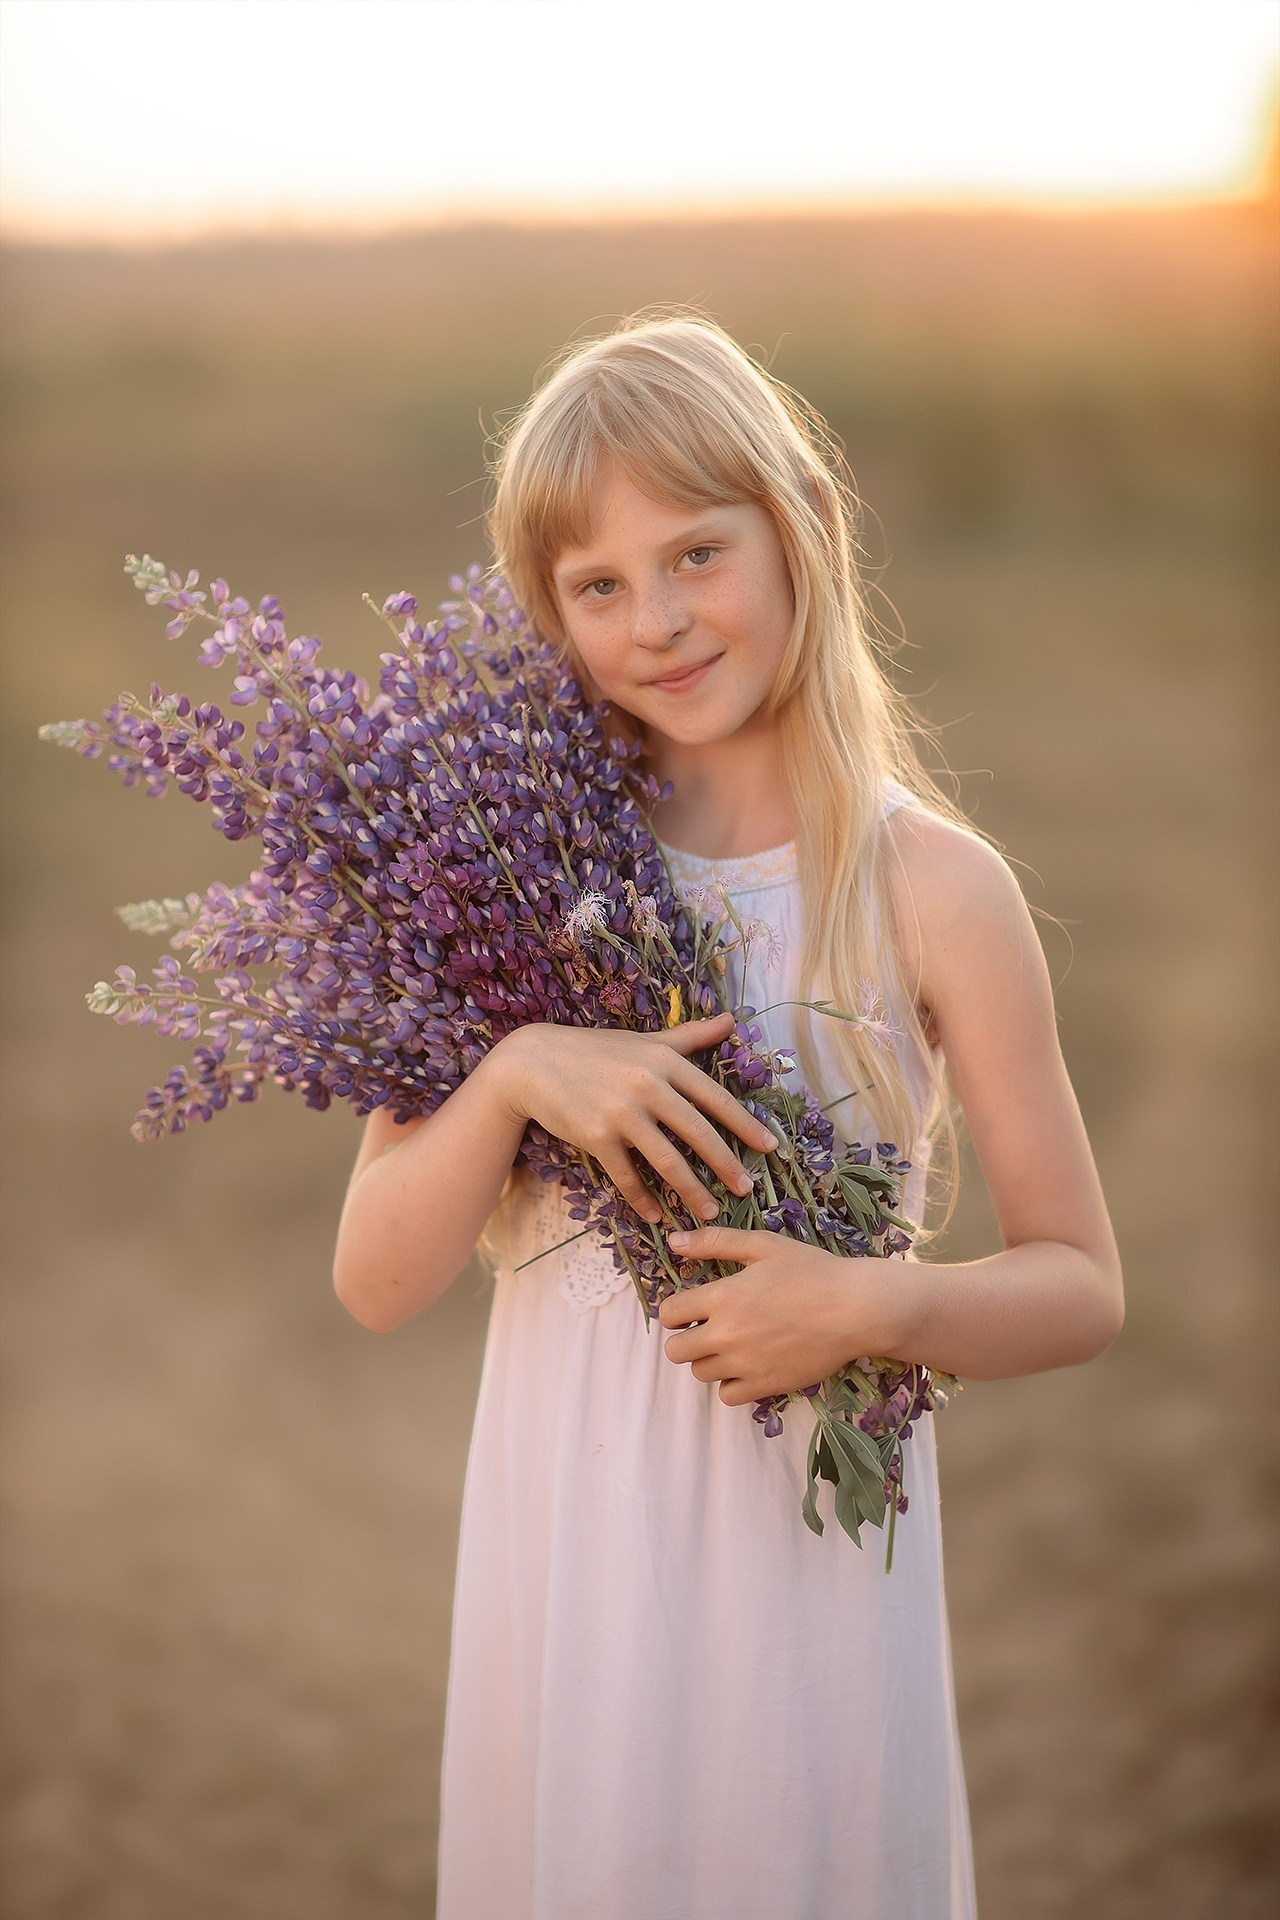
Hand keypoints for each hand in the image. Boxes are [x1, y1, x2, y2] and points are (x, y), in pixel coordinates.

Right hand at [492, 1012, 777, 1224]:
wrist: (534, 1063)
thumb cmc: (596, 1050)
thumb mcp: (646, 1040)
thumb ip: (691, 1036)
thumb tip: (734, 1019)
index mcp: (665, 1062)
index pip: (716, 1099)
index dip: (746, 1126)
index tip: (769, 1149)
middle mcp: (647, 1086)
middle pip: (698, 1134)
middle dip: (726, 1166)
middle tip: (746, 1190)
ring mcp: (621, 1113)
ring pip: (667, 1161)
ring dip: (692, 1191)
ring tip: (710, 1212)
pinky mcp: (596, 1137)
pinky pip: (627, 1176)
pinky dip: (643, 1200)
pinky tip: (657, 1216)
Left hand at [658, 1225, 897, 1402]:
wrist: (856, 1309)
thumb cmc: (812, 1271)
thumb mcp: (764, 1245)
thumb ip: (715, 1242)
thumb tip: (674, 1242)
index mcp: (722, 1297)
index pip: (668, 1314)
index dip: (675, 1310)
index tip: (690, 1308)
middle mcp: (727, 1334)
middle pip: (676, 1351)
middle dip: (685, 1338)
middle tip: (707, 1328)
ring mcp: (746, 1364)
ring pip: (700, 1374)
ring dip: (708, 1360)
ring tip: (732, 1344)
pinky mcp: (766, 1386)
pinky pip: (728, 1396)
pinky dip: (732, 1383)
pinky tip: (747, 1365)